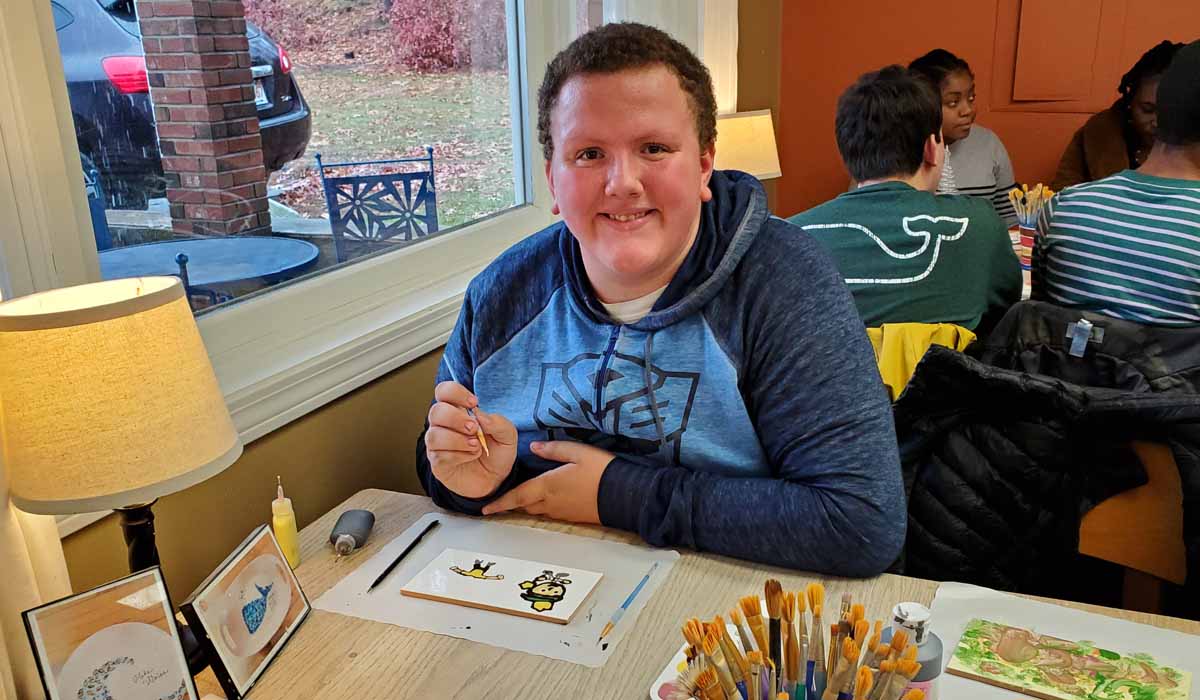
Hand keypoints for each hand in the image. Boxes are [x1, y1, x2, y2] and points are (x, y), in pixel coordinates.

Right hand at [424, 381, 517, 498]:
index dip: (455, 392)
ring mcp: (438, 444)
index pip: (444, 391)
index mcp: (458, 411)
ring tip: (476, 446)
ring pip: (434, 435)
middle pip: (436, 411)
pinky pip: (440, 455)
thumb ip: (498, 422)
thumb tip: (478, 414)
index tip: (473, 403)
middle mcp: (443, 425)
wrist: (495, 480)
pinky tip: (471, 456)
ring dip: (457, 440)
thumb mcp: (507, 435)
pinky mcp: (438, 463)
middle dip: (456, 418)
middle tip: (475, 428)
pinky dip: (459, 455)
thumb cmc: (496, 453)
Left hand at [481, 440, 613, 523]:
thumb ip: (553, 450)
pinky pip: (551, 512)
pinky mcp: (573, 516)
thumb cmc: (601, 471)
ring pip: (537, 510)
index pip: (517, 496)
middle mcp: (551, 502)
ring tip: (521, 499)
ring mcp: (562, 511)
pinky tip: (547, 499)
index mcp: (548, 486)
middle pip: (525, 505)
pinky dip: (542, 506)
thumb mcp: (578, 453)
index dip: (500, 503)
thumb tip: (532, 447)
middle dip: (512, 504)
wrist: (624, 496)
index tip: (485, 509)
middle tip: (500, 502)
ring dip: (527, 505)